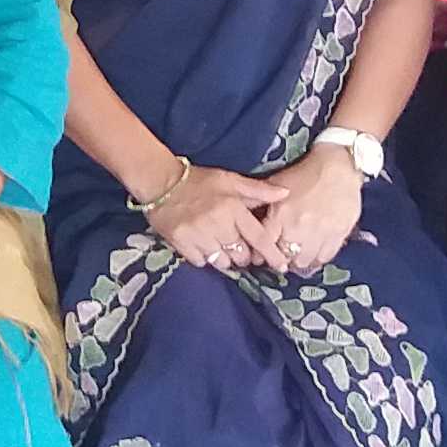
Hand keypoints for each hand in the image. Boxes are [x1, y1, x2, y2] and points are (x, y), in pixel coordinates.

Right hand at [150, 166, 276, 270]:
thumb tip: (285, 194)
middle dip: (244, 255)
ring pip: (222, 262)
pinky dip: (205, 258)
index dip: (272, 254)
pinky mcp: (182, 244)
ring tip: (221, 246)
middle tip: (239, 247)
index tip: (282, 266)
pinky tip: (203, 246)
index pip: (258, 237)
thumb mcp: (230, 179)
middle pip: (241, 255)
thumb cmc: (199, 181)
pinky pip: (201, 262)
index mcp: (233, 209)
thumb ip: (258, 190)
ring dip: (225, 258)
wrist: (160, 182)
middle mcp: (218, 225)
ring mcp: (199, 236)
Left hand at [255, 148, 365, 272]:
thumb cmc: (304, 173)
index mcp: (280, 214)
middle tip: (280, 255)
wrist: (337, 166)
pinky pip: (324, 258)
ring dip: (298, 261)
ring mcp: (320, 234)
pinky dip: (316, 258)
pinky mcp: (338, 235)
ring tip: (296, 255)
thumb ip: (261, 202)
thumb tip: (246, 221)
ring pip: (304, 262)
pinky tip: (313, 253)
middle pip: (284, 258)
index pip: (264, 244)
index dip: (261, 252)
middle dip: (280, 258)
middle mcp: (299, 228)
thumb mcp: (276, 183)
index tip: (262, 254)